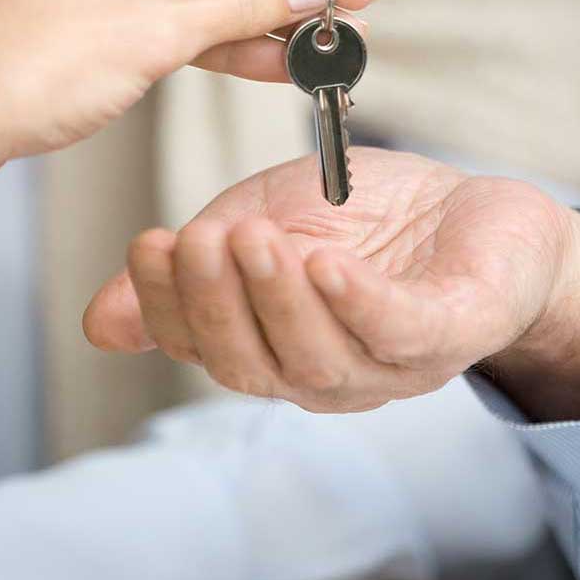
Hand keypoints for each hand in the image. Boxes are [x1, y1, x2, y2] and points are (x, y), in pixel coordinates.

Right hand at [83, 149, 579, 418]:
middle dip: (216, 304)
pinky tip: (325, 263)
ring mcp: (390, 363)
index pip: (203, 348)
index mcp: (273, 348)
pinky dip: (356, 302)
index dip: (167, 305)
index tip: (148, 243)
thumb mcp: (260, 223)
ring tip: (254, 239)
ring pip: (319, 359)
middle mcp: (326, 373)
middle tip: (198, 240)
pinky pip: (398, 331)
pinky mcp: (452, 331)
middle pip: (254, 365)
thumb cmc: (367, 218)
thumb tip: (99, 321)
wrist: (480, 206)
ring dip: (278, 300)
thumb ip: (193, 265)